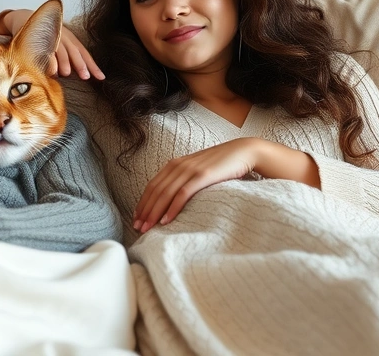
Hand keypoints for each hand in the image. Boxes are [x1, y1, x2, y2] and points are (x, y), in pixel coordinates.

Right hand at [3, 9, 103, 79]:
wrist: (25, 19)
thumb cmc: (45, 37)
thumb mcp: (59, 45)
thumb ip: (68, 59)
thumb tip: (77, 76)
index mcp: (70, 39)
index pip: (84, 53)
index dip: (93, 65)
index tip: (101, 77)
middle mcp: (63, 36)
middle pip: (74, 50)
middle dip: (80, 64)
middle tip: (85, 76)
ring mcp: (51, 35)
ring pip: (60, 49)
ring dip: (63, 61)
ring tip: (66, 73)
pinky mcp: (39, 36)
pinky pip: (45, 48)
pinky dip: (48, 58)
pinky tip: (50, 67)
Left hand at [132, 138, 260, 233]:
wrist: (242, 152)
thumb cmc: (220, 164)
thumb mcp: (196, 169)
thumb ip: (183, 179)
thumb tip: (172, 198)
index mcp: (174, 164)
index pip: (152, 185)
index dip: (142, 202)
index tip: (136, 218)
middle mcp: (179, 165)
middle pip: (155, 191)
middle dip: (144, 211)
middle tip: (137, 227)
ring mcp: (190, 170)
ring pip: (165, 193)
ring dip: (154, 212)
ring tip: (147, 228)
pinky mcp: (203, 175)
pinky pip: (183, 194)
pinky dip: (172, 208)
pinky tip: (166, 220)